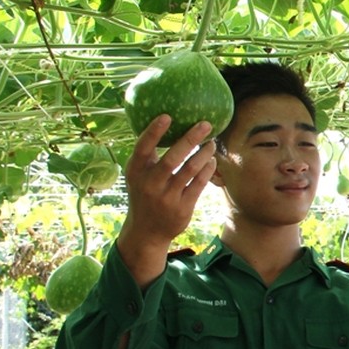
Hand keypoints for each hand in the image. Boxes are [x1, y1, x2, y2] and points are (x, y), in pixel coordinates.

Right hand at [116, 116, 216, 287]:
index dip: (153, 132)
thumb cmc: (145, 194)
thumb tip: (166, 124)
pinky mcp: (182, 208)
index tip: (167, 116)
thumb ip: (148, 157)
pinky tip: (212, 160)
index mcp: (135, 172)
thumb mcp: (138, 177)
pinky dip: (207, 169)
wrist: (147, 232)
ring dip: (204, 153)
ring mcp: (166, 197)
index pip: (143, 148)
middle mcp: (149, 184)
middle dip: (191, 139)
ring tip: (211, 143)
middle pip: (172, 158)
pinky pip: (199, 184)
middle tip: (206, 124)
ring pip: (190, 170)